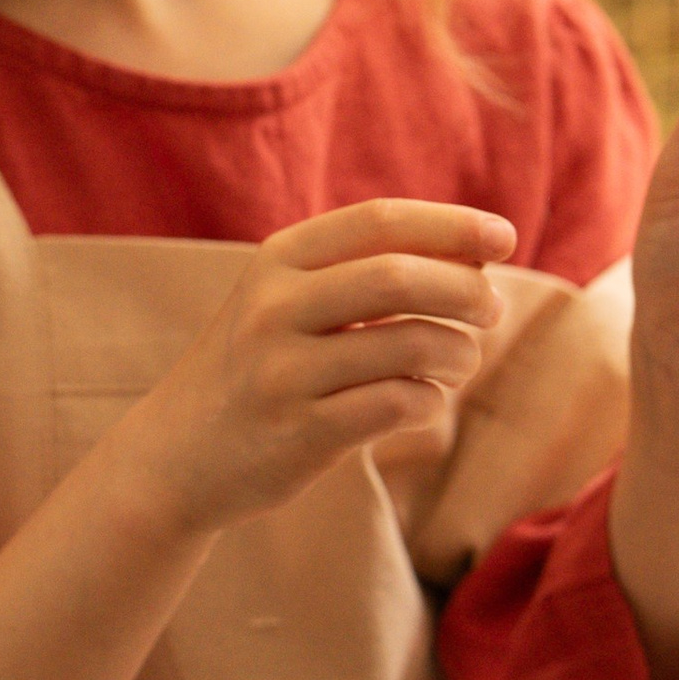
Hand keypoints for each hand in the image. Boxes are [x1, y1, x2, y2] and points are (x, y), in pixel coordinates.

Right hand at [115, 198, 516, 535]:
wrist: (174, 457)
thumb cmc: (257, 369)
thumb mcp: (286, 302)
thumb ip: (360, 272)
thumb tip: (476, 256)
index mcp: (276, 260)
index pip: (378, 221)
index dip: (450, 224)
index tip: (504, 237)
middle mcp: (274, 308)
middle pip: (399, 277)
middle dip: (467, 290)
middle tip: (492, 310)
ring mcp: (283, 372)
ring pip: (411, 345)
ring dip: (459, 352)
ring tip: (461, 360)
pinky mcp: (300, 433)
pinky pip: (397, 405)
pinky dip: (430, 401)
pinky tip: (425, 401)